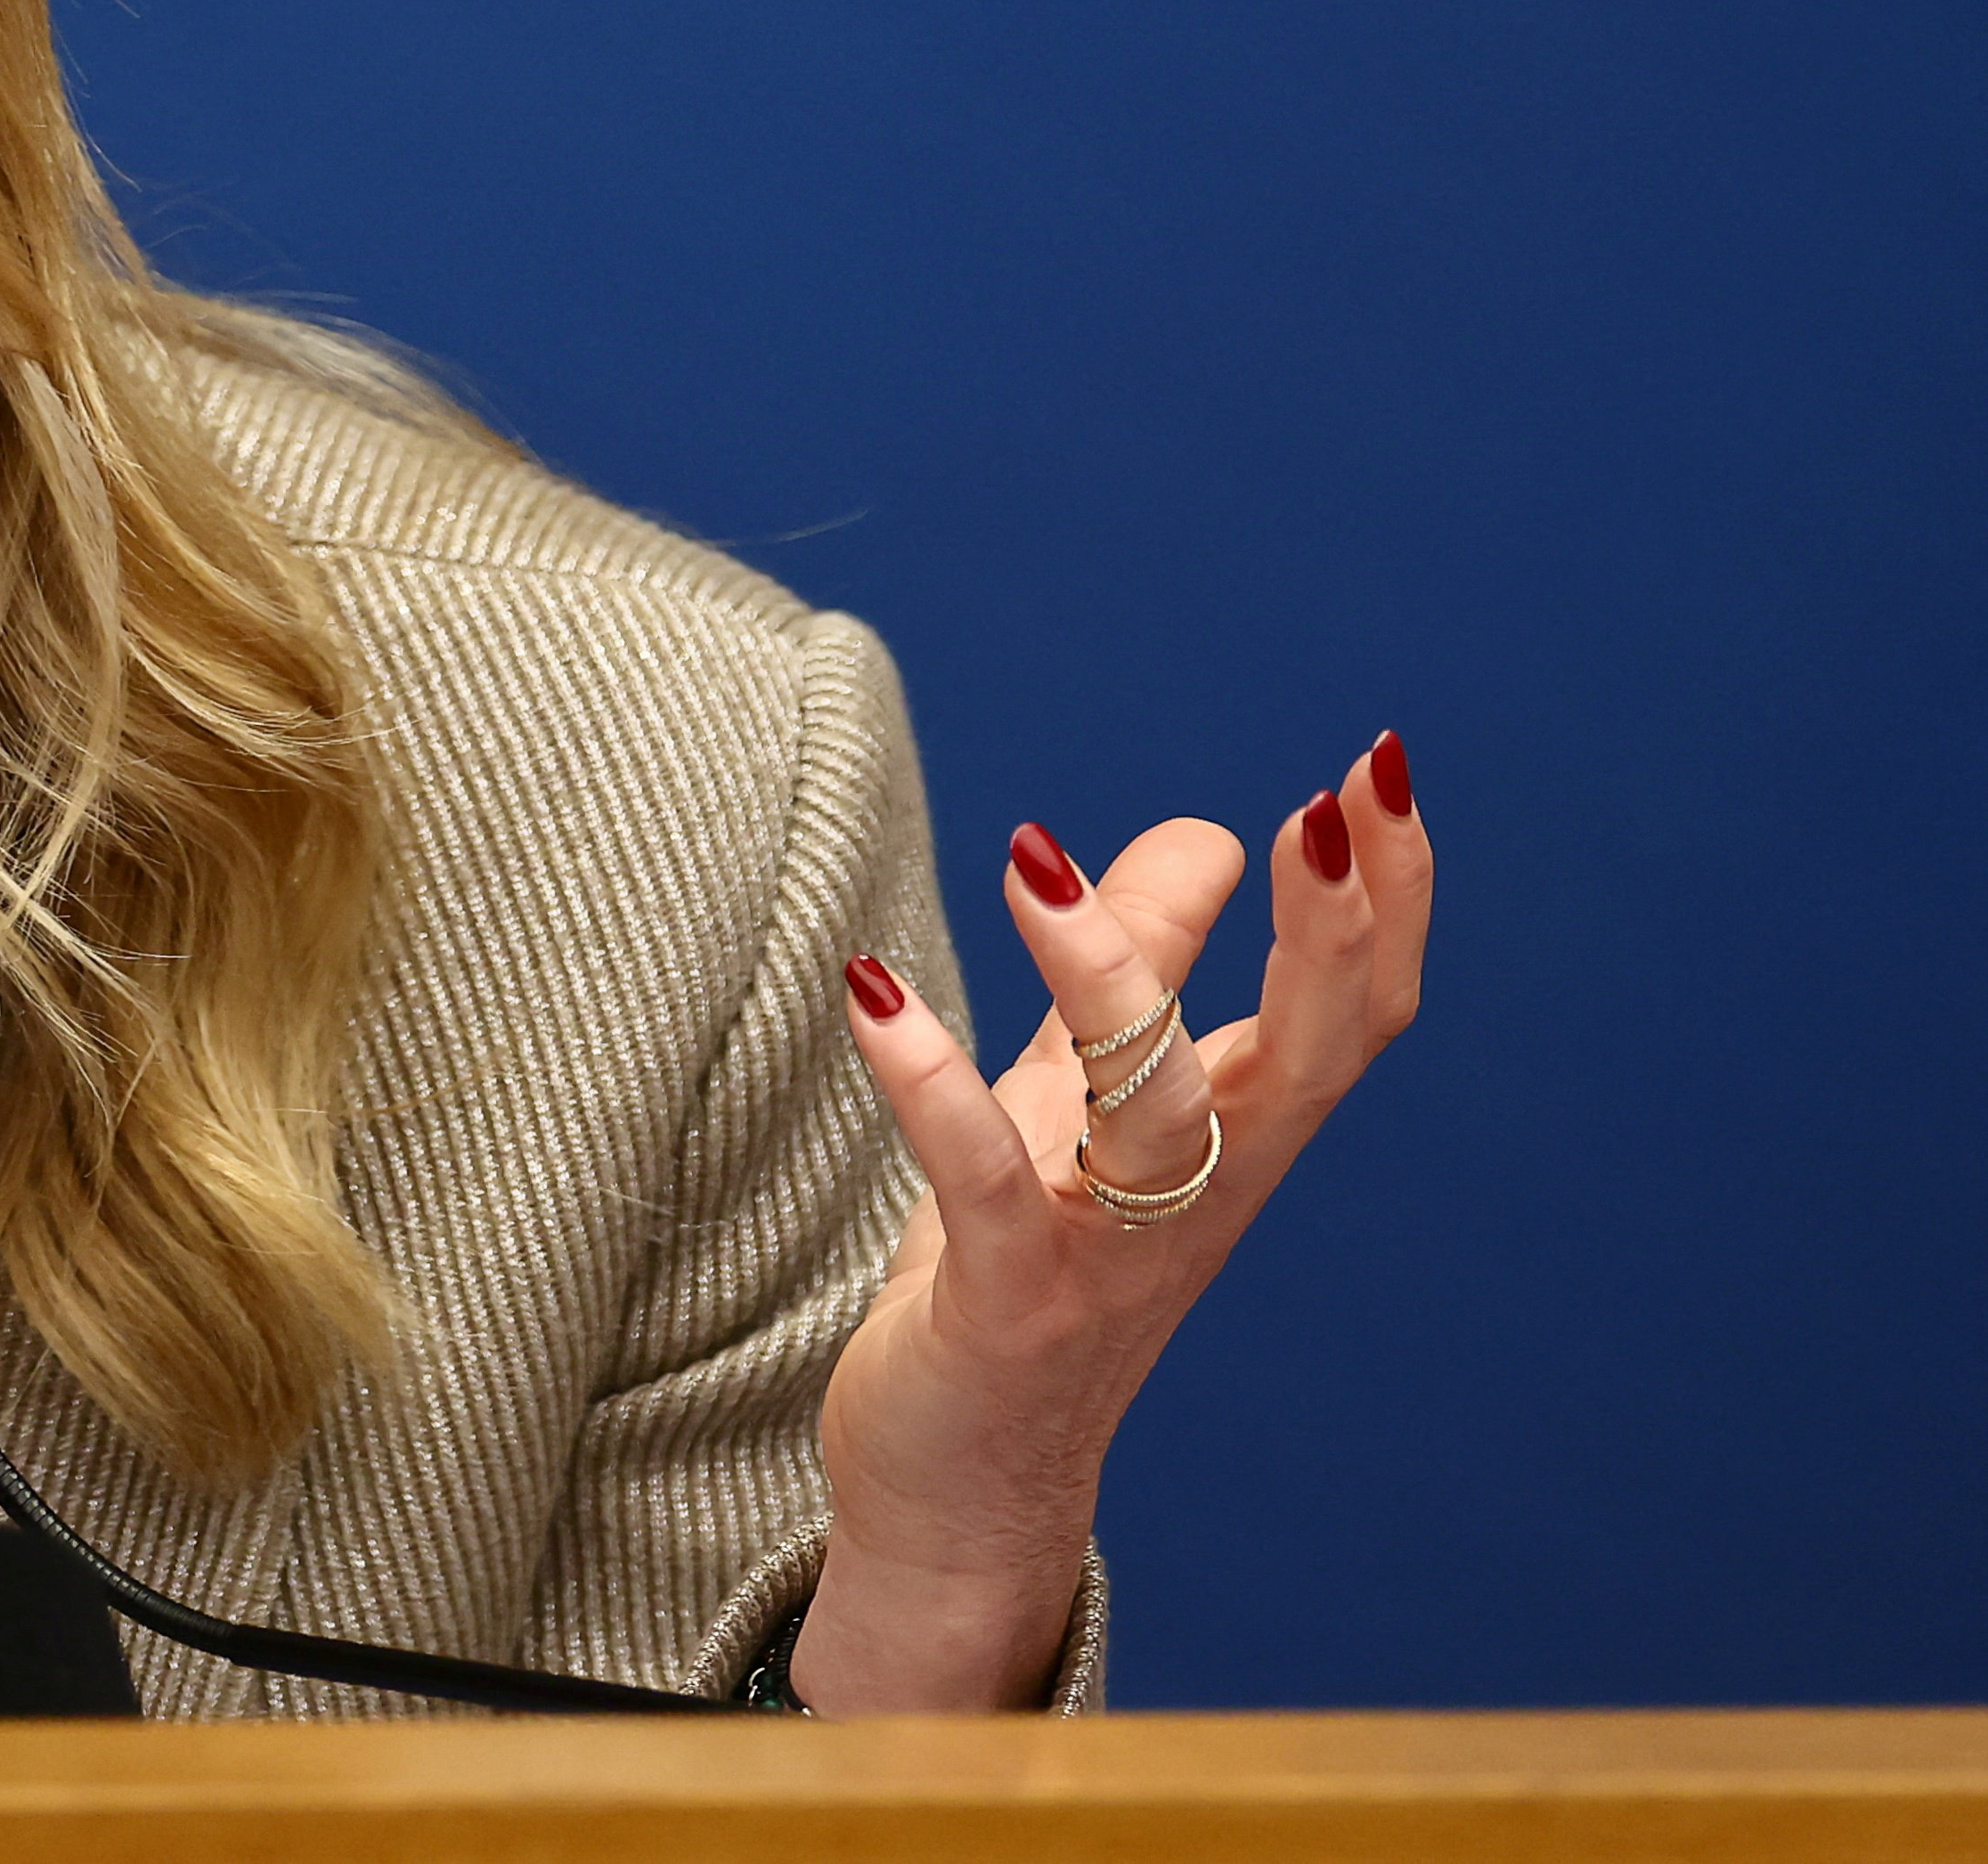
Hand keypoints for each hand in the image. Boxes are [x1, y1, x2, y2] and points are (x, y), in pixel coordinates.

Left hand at [792, 735, 1431, 1712]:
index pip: (1355, 1013)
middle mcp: (1199, 1195)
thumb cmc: (1030, 1274)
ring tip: (1035, 860)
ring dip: (1104, 977)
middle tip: (1327, 805)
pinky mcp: (1004, 1304)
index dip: (1386, 899)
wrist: (963, 1486)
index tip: (1377, 771)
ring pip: (1152, 1109)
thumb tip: (1212, 831)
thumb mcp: (1083, 1100)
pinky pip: (979, 1181)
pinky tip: (870, 989)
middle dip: (1337, 933)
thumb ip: (1144, 969)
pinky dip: (928, 1083)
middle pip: (1312, 1060)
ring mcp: (1108, 1253)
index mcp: (1233, 1139)